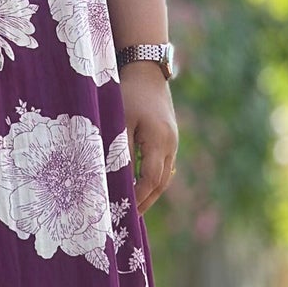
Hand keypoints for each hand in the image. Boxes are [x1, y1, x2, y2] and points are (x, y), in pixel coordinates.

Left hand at [121, 60, 177, 213]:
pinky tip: (140, 185)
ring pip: (164, 175)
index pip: (150, 180)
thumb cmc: (128, 92)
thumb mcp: (120, 120)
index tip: (124, 210)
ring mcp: (172, 140)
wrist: (146, 69)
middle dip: (145, 201)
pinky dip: (153, 178)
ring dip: (150, 192)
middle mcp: (170, 143)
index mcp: (159, 140)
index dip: (138, 197)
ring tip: (134, 207)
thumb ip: (120, 148)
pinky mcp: (169, 136)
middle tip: (129, 217)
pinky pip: (163, 165)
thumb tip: (115, 177)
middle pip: (160, 182)